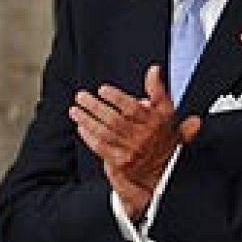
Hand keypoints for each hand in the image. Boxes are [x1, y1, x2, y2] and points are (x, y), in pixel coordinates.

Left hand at [68, 65, 201, 220]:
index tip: (103, 90)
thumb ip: (158, 91)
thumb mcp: (167, 113)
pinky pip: (101, 147)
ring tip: (75, 110)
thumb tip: (154, 70)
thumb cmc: (161, 137)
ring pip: (104, 133)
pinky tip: (81, 127)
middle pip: (114, 120)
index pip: (133, 109)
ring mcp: (130, 151)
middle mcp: (143, 137)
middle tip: (81, 96)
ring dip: (87, 120)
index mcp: (155, 123)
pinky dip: (89, 136)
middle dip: (95, 107)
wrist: (161, 172)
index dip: (116, 98)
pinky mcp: (120, 163)